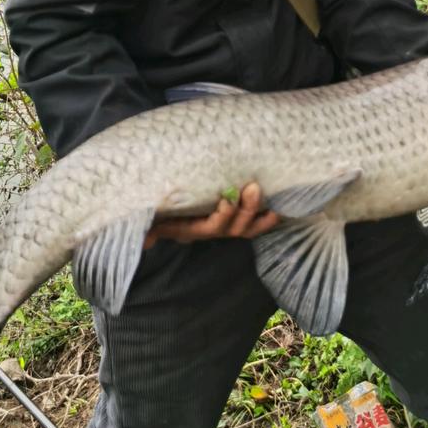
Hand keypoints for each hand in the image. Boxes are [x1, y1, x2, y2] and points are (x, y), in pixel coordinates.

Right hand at [143, 182, 279, 247]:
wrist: (160, 208)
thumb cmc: (155, 211)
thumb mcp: (150, 217)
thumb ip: (149, 226)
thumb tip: (146, 240)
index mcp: (189, 228)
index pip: (209, 228)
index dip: (222, 217)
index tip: (227, 200)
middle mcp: (209, 229)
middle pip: (233, 228)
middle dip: (246, 210)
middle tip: (254, 187)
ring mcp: (223, 225)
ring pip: (246, 227)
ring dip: (260, 214)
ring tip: (272, 197)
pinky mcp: (234, 218)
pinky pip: (254, 222)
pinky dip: (267, 217)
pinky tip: (281, 205)